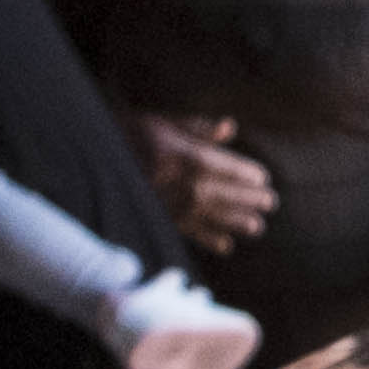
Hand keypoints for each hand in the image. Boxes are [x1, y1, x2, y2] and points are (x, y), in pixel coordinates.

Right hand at [135, 112, 274, 254]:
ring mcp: (175, 205)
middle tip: (270, 204)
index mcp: (190, 158)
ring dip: (238, 222)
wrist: (97, 157)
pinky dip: (210, 240)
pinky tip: (226, 246)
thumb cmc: (134, 134)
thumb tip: (228, 128)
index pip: (229, 169)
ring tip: (256, 227)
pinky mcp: (163, 219)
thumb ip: (198, 128)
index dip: (249, 175)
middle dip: (250, 200)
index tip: (264, 179)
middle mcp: (186, 185)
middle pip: (227, 195)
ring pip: (215, 217)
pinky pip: (192, 233)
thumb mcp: (165, 123)